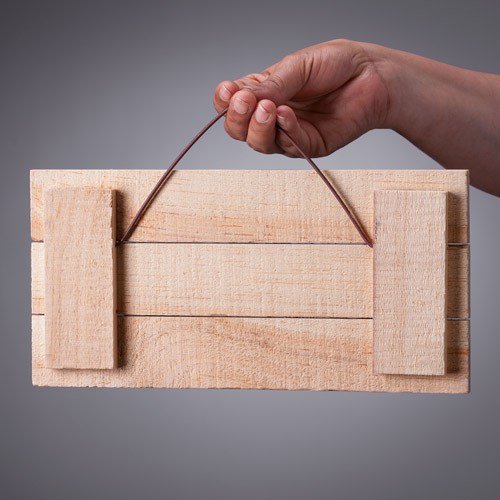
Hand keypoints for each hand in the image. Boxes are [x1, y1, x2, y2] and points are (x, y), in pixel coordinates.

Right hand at [213, 39, 390, 157]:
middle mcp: (272, 116)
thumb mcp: (297, 67)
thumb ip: (270, 85)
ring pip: (259, 143)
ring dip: (258, 128)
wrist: (372, 76)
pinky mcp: (309, 146)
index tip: (228, 91)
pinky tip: (286, 115)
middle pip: (239, 130)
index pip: (232, 103)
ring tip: (268, 108)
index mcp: (264, 92)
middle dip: (236, 119)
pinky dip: (284, 131)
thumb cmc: (337, 65)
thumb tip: (240, 97)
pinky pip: (289, 146)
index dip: (225, 101)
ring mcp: (289, 133)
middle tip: (245, 102)